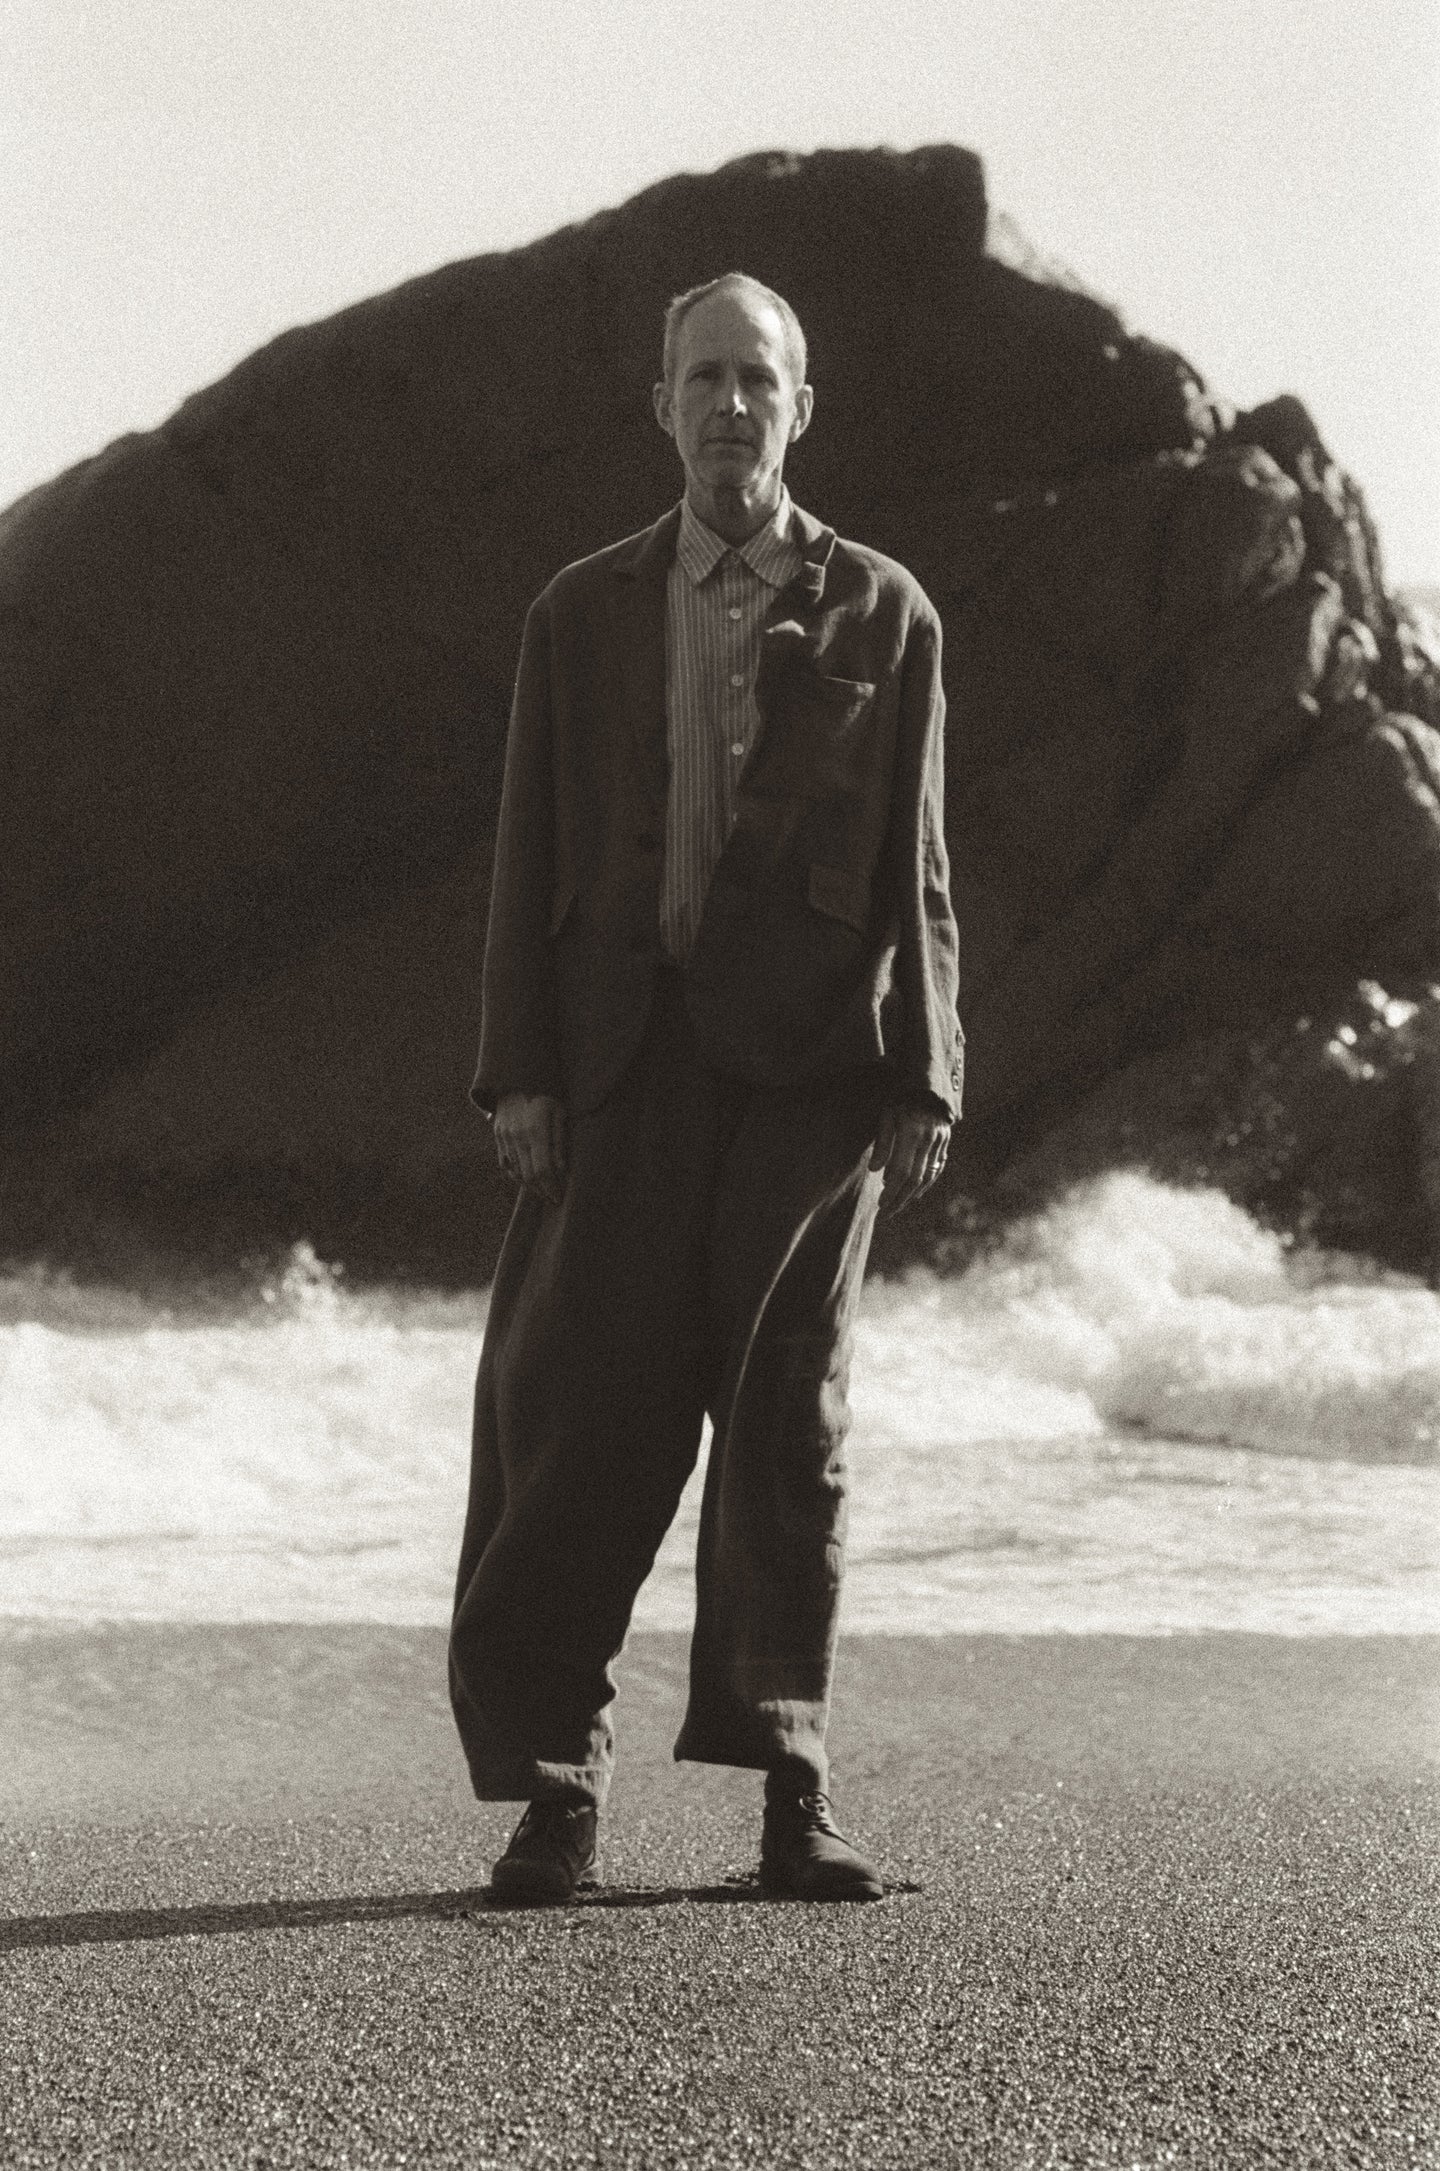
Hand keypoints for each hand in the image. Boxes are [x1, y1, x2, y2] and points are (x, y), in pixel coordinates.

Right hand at [493, 1093, 567, 1204]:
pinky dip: (518, 1176)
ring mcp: (504, 1138)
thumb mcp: (559, 1113)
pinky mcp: (498, 1138)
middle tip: (554, 1199)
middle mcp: (517, 1136)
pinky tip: (530, 1180)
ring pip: (516, 1173)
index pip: (542, 1169)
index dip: (551, 1187)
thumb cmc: (545, 1095)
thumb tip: (561, 1169)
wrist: (516, 1079)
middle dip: (543, 1191)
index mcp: (535, 1129)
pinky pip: (506, 1166)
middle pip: (528, 1176)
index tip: (560, 1198)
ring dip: (531, 1186)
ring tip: (545, 1191)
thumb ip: (560, 1141)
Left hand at [870, 1101, 950, 1216]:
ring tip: (897, 1206)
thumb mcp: (886, 1114)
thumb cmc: (900, 1095)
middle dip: (900, 1199)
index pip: (902, 1171)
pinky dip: (926, 1183)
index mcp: (912, 1133)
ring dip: (912, 1194)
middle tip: (886, 1214)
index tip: (880, 1205)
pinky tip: (916, 1193)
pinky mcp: (945, 1141)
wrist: (928, 1079)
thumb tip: (876, 1171)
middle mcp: (929, 1140)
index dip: (891, 1191)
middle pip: (915, 1179)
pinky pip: (937, 1168)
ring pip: (927, 1176)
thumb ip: (882, 1142)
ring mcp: (940, 1142)